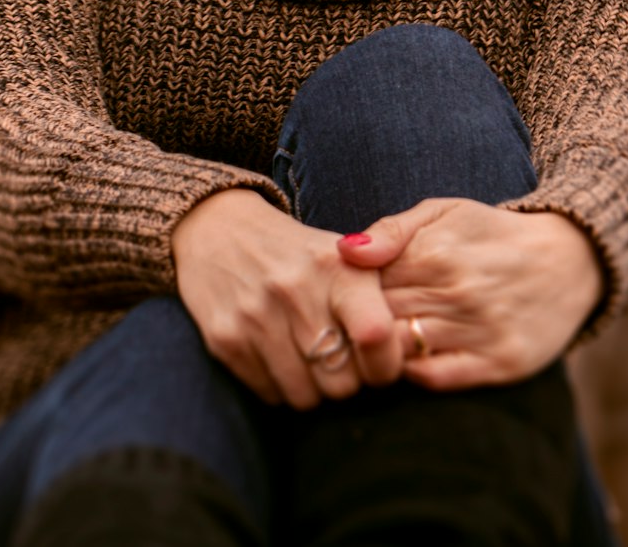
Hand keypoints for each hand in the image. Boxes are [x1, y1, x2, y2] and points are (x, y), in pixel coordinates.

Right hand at [171, 189, 403, 408]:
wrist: (220, 230)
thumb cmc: (297, 254)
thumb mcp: (343, 256)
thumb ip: (378, 298)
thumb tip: (408, 352)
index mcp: (336, 266)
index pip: (378, 335)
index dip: (386, 364)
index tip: (379, 362)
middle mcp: (296, 290)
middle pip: (343, 384)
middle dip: (346, 380)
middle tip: (337, 358)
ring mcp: (256, 316)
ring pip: (306, 398)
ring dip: (311, 388)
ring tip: (306, 356)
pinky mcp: (225, 339)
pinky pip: (269, 395)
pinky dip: (278, 386)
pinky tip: (275, 353)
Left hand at [337, 199, 605, 389]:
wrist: (568, 258)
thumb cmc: (490, 233)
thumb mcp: (442, 212)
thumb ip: (391, 231)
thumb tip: (344, 252)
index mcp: (435, 252)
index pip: (365, 284)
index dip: (347, 293)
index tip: (342, 296)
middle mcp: (457, 292)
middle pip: (378, 320)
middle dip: (357, 324)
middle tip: (348, 325)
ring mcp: (479, 330)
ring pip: (402, 351)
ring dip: (380, 351)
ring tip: (375, 343)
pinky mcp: (500, 362)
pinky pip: (436, 378)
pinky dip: (413, 373)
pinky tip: (410, 359)